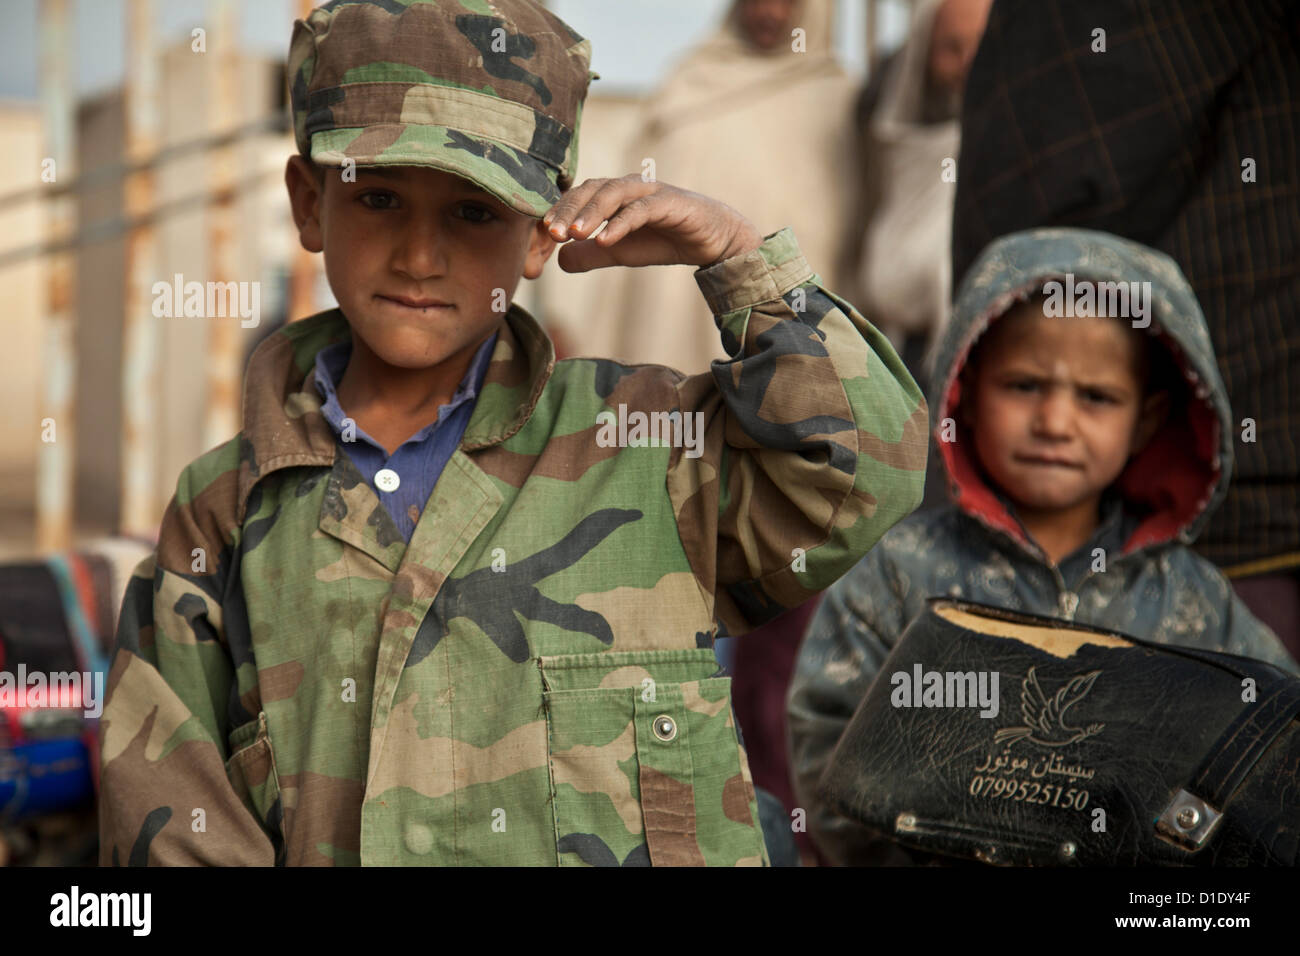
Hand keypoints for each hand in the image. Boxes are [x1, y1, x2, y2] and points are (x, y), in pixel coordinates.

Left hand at [543, 174, 763, 272]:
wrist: (712, 240)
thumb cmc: (665, 239)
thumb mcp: (621, 253)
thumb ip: (591, 255)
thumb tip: (560, 261)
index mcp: (613, 194)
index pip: (579, 196)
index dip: (559, 211)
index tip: (541, 233)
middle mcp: (629, 186)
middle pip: (591, 189)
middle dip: (569, 211)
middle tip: (551, 233)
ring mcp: (649, 191)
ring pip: (613, 193)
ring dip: (591, 213)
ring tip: (574, 234)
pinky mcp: (670, 202)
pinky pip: (640, 210)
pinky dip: (620, 223)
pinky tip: (605, 240)